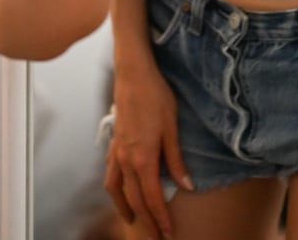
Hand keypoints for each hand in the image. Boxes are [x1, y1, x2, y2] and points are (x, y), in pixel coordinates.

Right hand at [105, 68, 192, 239]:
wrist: (133, 73)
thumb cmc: (156, 95)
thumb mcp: (172, 127)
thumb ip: (176, 159)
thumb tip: (187, 185)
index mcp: (143, 158)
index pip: (153, 197)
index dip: (161, 218)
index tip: (168, 233)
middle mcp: (126, 158)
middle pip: (134, 199)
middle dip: (146, 221)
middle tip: (156, 237)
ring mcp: (117, 150)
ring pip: (116, 188)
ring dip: (124, 207)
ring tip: (132, 220)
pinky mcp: (114, 141)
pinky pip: (110, 172)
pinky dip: (115, 187)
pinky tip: (120, 188)